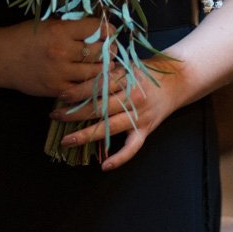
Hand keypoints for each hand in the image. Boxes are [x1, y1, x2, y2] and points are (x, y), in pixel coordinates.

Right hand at [0, 17, 121, 100]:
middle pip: (99, 51)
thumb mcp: (47, 23)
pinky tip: (94, 79)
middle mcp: (62, 51)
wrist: (1, 58)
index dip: (108, 29)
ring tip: (108, 64)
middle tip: (112, 48)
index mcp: (60, 31)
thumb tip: (97, 26)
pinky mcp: (56, 90)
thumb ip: (71, 25)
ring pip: (95, 72)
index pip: (95, 29)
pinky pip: (82, 89)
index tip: (111, 30)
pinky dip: (91, 84)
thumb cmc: (24, 37)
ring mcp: (60, 73)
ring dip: (105, 68)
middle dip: (110, 49)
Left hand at [53, 54, 187, 170]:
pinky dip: (119, 158)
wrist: (177, 80)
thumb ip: (107, 71)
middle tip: (55, 116)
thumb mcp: (127, 65)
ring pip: (109, 127)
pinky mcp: (146, 130)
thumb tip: (78, 77)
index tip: (60, 95)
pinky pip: (132, 148)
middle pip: (99, 108)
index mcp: (126, 78)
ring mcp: (139, 116)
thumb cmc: (146, 72)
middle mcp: (132, 97)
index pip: (98, 86)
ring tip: (67, 140)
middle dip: (74, 113)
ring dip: (86, 135)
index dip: (78, 91)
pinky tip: (104, 166)